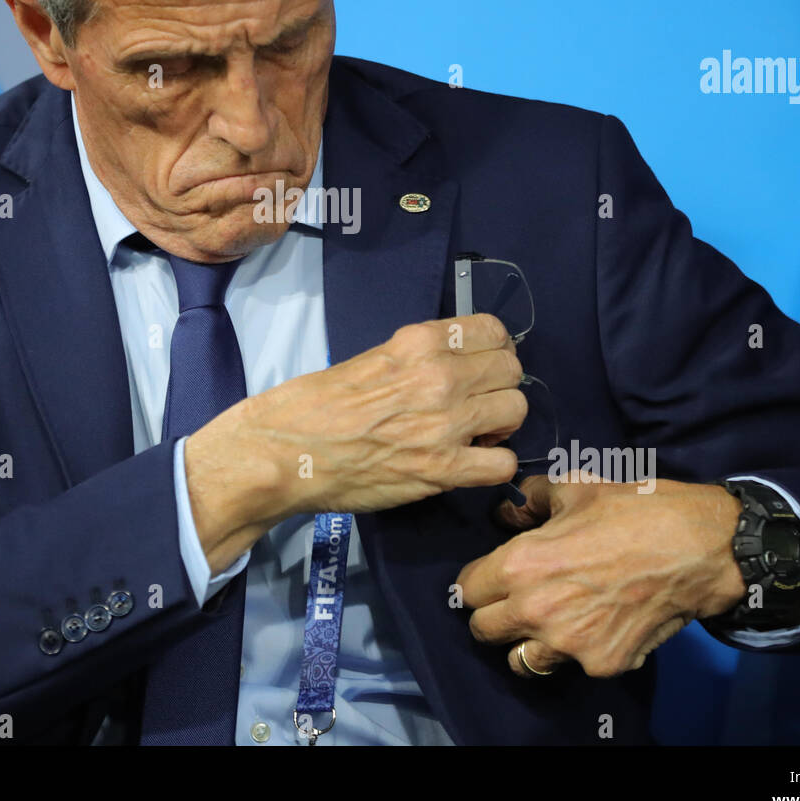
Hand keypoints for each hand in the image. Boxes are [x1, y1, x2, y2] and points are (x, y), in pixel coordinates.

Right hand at [186, 313, 525, 570]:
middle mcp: (440, 376)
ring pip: (516, 411)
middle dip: (499, 387)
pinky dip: (492, 466)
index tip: (481, 368)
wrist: (283, 452)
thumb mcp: (370, 359)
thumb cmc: (312, 404)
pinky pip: (503, 464)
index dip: (493, 351)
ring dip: (500, 425)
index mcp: (418, 341)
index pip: (493, 331)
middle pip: (511, 371)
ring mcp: (446, 424)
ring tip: (474, 435)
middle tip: (478, 405)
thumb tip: (451, 368)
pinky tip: (468, 465)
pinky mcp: (442, 470)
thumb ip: (416, 360)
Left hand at [457, 472, 745, 677]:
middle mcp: (536, 611)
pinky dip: (579, 651)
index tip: (494, 577)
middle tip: (518, 600)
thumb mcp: (573, 488)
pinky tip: (597, 625)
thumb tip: (505, 513)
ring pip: (521, 661)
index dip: (479, 580)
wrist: (698, 547)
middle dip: (495, 614)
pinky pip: (573, 665)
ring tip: (551, 622)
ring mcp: (570, 644)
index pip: (468, 589)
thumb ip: (529, 501)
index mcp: (521, 566)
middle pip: (484, 630)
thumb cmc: (632, 509)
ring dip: (528, 643)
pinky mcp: (603, 663)